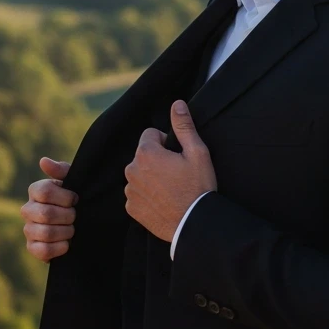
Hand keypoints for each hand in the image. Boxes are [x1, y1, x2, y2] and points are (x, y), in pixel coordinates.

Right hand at [21, 157, 77, 260]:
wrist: (81, 225)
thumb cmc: (75, 200)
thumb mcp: (74, 183)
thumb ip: (62, 171)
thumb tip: (43, 161)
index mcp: (36, 191)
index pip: (45, 192)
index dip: (65, 198)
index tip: (76, 200)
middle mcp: (28, 209)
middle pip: (46, 214)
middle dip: (68, 217)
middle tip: (75, 216)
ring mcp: (28, 229)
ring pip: (46, 233)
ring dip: (66, 232)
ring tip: (72, 230)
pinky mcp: (32, 247)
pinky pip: (43, 250)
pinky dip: (60, 248)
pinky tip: (67, 243)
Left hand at [124, 100, 216, 241]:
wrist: (194, 224)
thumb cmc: (198, 187)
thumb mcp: (197, 152)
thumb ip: (184, 126)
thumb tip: (177, 104)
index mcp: (146, 153)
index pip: (150, 134)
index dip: (166, 143)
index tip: (178, 157)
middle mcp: (132, 170)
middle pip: (143, 155)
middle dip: (157, 160)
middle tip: (177, 174)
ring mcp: (130, 190)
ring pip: (140, 174)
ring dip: (151, 178)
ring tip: (172, 190)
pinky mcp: (131, 208)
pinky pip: (137, 194)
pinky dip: (148, 196)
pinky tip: (164, 202)